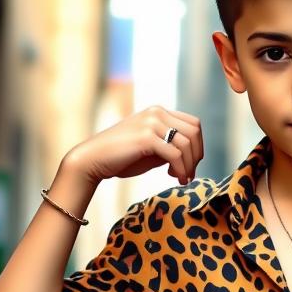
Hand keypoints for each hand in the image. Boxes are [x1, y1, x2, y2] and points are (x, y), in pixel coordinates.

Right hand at [64, 105, 203, 185]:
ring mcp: (151, 123)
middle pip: (195, 132)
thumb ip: (170, 147)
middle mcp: (157, 113)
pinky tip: (175, 178)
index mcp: (159, 112)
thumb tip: (192, 156)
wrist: (92, 160)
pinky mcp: (146, 137)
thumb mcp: (152, 149)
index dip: (198, 146)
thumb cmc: (121, 158)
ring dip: (189, 166)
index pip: (193, 124)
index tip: (190, 165)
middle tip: (188, 174)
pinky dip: (180, 169)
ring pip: (187, 144)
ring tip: (182, 179)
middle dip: (196, 156)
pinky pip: (175, 154)